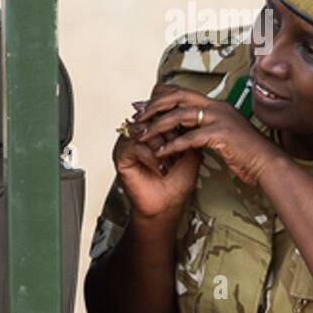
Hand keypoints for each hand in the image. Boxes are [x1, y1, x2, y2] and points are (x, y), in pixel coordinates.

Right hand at [114, 94, 201, 219]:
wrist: (168, 204)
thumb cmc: (177, 181)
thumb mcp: (190, 150)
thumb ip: (187, 131)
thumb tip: (191, 114)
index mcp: (154, 128)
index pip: (159, 108)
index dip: (174, 116)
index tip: (189, 129)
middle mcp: (139, 133)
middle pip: (150, 115)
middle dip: (168, 131)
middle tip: (179, 146)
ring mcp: (129, 143)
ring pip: (142, 130)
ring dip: (160, 144)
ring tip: (171, 159)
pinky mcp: (121, 156)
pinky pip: (134, 146)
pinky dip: (151, 157)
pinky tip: (162, 167)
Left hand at [135, 84, 278, 185]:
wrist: (267, 163)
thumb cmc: (245, 153)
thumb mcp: (221, 134)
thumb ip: (202, 127)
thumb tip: (181, 128)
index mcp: (216, 105)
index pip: (182, 92)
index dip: (159, 98)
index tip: (141, 107)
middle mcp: (217, 107)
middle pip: (177, 97)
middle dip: (153, 106)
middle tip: (136, 117)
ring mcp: (220, 118)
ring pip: (180, 115)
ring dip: (157, 126)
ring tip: (142, 136)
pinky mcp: (222, 134)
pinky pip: (190, 138)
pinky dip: (172, 145)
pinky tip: (159, 153)